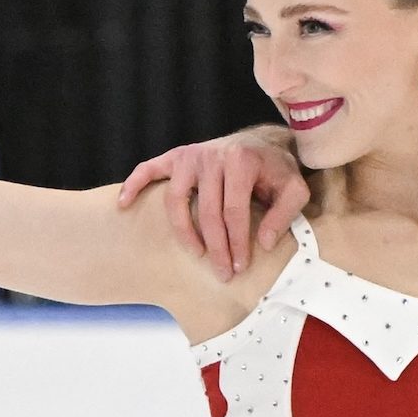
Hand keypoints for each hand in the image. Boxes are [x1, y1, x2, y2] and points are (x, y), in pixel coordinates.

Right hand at [115, 126, 307, 279]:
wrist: (260, 143)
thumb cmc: (276, 170)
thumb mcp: (294, 188)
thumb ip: (284, 213)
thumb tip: (265, 242)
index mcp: (241, 161)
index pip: (234, 210)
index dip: (237, 242)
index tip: (238, 266)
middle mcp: (212, 155)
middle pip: (207, 211)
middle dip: (215, 246)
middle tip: (221, 273)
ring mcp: (191, 155)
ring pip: (177, 199)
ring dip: (184, 231)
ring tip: (196, 253)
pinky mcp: (176, 156)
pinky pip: (149, 170)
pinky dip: (133, 185)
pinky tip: (124, 204)